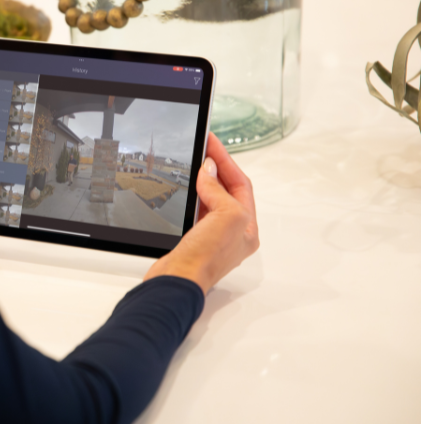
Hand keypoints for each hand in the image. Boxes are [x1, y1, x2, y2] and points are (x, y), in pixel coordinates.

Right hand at [143, 132, 258, 294]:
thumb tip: (209, 170)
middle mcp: (231, 233)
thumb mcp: (225, 217)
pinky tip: (184, 189)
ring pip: (209, 200)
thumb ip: (219, 191)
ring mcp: (211, 237)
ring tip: (194, 163)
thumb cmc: (204, 260)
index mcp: (247, 228)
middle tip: (203, 148)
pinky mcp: (191, 240)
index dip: (225, 161)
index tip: (212, 143)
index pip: (240, 185)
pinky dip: (190, 196)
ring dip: (202, 181)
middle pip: (226, 191)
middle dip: (216, 169)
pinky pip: (194, 210)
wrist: (176, 281)